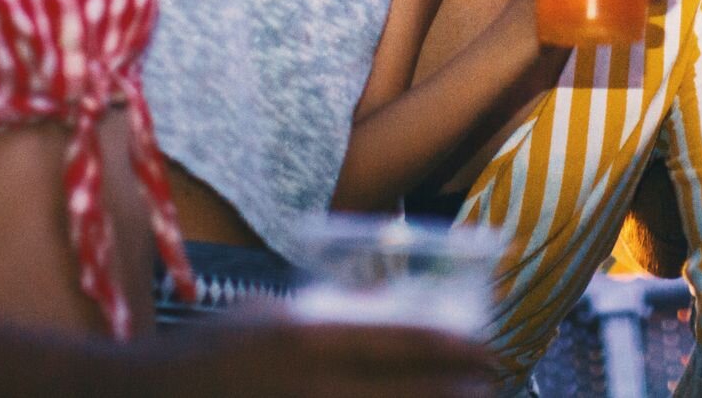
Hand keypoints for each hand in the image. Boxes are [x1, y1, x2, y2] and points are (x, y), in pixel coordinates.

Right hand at [161, 305, 494, 397]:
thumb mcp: (267, 317)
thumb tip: (388, 312)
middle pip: (413, 392)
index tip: (489, 352)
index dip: (458, 349)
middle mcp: (315, 385)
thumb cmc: (211, 354)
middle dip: (462, 392)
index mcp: (309, 337)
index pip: (406, 340)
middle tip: (491, 387)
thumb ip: (325, 317)